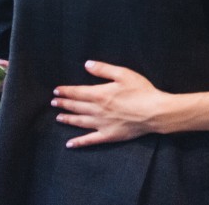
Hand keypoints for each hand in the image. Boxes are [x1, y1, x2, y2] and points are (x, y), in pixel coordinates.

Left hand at [52, 60, 167, 147]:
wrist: (154, 112)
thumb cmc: (141, 91)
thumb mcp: (123, 74)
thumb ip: (103, 69)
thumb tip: (86, 64)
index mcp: (100, 94)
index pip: (78, 92)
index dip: (66, 91)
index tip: (56, 91)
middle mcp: (97, 110)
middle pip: (76, 107)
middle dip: (64, 104)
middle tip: (54, 103)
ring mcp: (102, 124)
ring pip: (80, 122)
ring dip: (68, 119)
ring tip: (58, 118)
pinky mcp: (108, 135)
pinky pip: (90, 140)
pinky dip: (79, 142)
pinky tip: (69, 144)